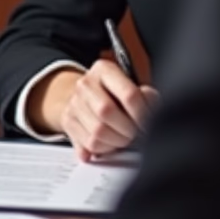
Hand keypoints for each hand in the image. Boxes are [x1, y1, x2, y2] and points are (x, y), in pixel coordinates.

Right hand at [30, 60, 157, 160]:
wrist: (85, 95)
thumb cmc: (114, 93)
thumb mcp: (133, 86)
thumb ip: (146, 96)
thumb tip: (151, 107)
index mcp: (104, 69)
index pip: (128, 94)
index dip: (143, 114)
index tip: (149, 123)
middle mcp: (85, 84)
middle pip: (107, 112)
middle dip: (128, 129)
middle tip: (136, 133)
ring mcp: (74, 103)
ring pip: (97, 132)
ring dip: (117, 141)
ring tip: (125, 138)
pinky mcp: (68, 121)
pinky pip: (89, 144)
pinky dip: (105, 149)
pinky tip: (111, 142)